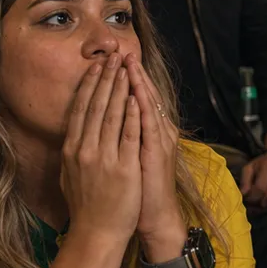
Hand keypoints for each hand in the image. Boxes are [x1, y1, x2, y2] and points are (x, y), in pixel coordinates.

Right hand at [59, 54, 142, 244]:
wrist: (97, 232)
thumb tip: (70, 138)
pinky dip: (131, 114)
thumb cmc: (86, 206)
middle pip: (95, 106)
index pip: (81, 110)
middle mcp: (84, 150)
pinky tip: (135, 97)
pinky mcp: (123, 167)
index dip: (89, 85)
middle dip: (105, 78)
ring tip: (125, 68)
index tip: (96, 67)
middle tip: (112, 57)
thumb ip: (71, 154)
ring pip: (111, 115)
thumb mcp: (69, 176)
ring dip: (119, 88)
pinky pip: (128, 135)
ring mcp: (103, 158)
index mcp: (72, 150)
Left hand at [125, 54, 185, 258]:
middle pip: (145, 96)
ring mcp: (159, 142)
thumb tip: (107, 122)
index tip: (113, 61)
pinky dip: (143, 109)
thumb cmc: (138, 190)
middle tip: (122, 52)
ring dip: (140, 84)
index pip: (136, 99)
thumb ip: (123, 137)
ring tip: (130, 64)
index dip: (126, 80)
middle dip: (133, 74)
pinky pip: (149, 126)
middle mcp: (158, 132)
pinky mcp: (157, 153)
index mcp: (149, 132)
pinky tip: (136, 95)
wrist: (153, 215)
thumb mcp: (129, 158)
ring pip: (149, 106)